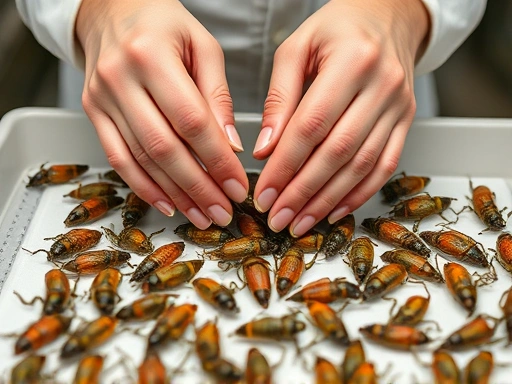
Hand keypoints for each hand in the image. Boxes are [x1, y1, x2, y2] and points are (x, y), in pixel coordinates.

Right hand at [76, 0, 247, 228]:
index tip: (238, 186)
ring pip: (141, 159)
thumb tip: (231, 145)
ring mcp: (101, 98)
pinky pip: (117, 159)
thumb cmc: (164, 24)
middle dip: (198, 187)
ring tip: (202, 215)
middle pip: (164, 147)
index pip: (191, 120)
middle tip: (223, 213)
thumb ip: (218, 95)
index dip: (217, 160)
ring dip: (174, 194)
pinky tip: (166, 204)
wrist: (111, 11)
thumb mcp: (203, 46)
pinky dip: (143, 187)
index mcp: (153, 55)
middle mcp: (121, 78)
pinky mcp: (93, 113)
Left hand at [252, 0, 428, 235]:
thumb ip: (279, 98)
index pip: (312, 125)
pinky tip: (335, 211)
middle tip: (279, 218)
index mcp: (352, 61)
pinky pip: (385, 165)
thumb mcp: (297, 48)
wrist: (389, 16)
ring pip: (362, 166)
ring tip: (300, 223)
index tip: (265, 193)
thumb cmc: (338, 28)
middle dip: (303, 192)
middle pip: (338, 152)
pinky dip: (359, 193)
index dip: (285, 165)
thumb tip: (266, 150)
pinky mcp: (406, 121)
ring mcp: (400, 107)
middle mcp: (382, 86)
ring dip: (328, 200)